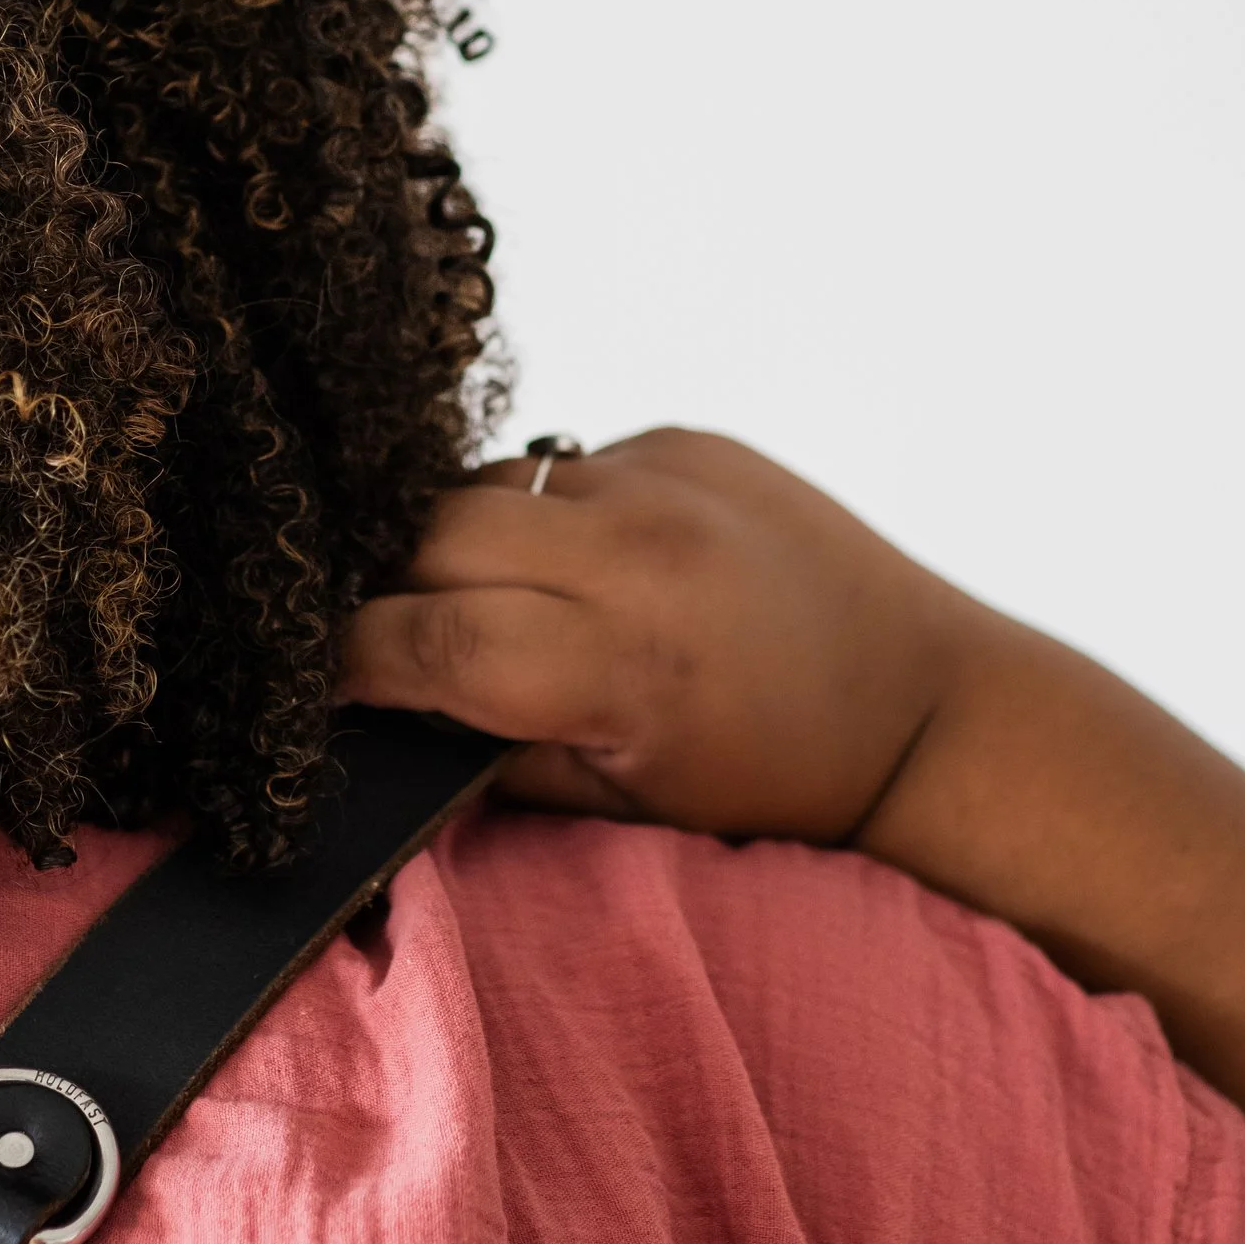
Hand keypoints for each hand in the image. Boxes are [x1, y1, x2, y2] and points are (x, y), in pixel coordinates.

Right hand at [339, 426, 963, 841]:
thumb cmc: (776, 778)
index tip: (322, 686)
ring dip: (465, 544)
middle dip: (394, 592)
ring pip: (488, 486)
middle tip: (399, 644)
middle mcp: (639, 553)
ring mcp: (665, 479)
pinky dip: (545, 514)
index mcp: (624, 665)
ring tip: (495, 603)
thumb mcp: (627, 803)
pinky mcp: (686, 439)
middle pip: (433, 538)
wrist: (922, 700)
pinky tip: (579, 564)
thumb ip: (495, 761)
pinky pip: (563, 462)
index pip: (427, 640)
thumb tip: (381, 733)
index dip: (353, 664)